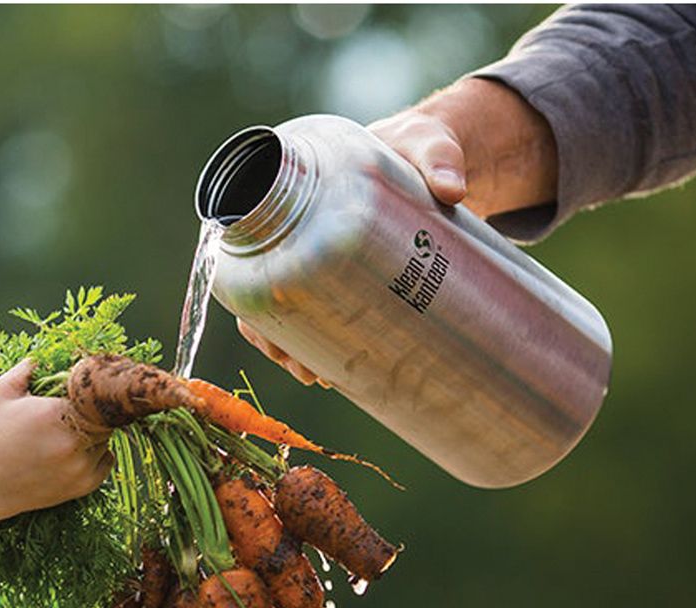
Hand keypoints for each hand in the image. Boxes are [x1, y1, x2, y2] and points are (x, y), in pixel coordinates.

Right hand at [0, 358, 112, 538]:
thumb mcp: (0, 393)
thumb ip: (26, 369)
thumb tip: (44, 357)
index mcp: (54, 413)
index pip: (92, 393)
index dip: (88, 390)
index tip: (80, 390)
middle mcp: (72, 441)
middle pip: (104, 416)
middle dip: (93, 411)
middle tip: (77, 410)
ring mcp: (79, 466)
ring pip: (106, 439)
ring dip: (95, 433)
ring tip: (70, 432)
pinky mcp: (83, 485)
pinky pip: (107, 461)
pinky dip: (99, 454)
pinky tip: (78, 450)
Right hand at [235, 78, 556, 382]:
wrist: (432, 157)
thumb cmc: (416, 143)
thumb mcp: (426, 145)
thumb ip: (439, 158)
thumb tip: (452, 190)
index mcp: (291, 189)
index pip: (245, 242)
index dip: (243, 287)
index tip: (261, 323)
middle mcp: (295, 229)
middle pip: (260, 289)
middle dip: (271, 336)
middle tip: (302, 368)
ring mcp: (317, 255)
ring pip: (283, 308)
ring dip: (289, 348)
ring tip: (316, 376)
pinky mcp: (342, 276)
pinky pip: (315, 312)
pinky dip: (315, 342)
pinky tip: (328, 370)